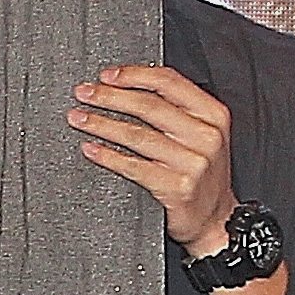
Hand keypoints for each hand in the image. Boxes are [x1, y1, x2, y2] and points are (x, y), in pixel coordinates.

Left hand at [69, 64, 240, 253]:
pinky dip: (107, 156)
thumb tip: (127, 85)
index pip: (168, 82)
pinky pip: (133, 166)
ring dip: (101, 124)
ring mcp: (193, 163)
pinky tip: (91, 149)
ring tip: (79, 118)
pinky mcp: (177, 188)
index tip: (106, 75)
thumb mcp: (202, 134)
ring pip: (137, 135)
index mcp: (213, 115)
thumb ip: (177, 109)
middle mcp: (206, 136)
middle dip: (109, 97)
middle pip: (148, 105)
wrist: (216, 219)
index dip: (133, 75)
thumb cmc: (202, 173)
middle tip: (84, 93)